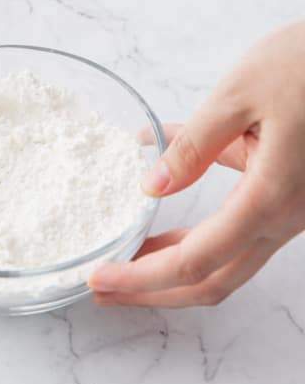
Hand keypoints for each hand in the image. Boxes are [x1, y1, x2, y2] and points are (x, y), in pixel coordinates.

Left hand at [89, 22, 304, 307]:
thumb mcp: (241, 93)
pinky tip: (159, 182)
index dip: (142, 277)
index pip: (194, 261)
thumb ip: (193, 144)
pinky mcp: (287, 186)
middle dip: (153, 290)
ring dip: (172, 258)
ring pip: (224, 254)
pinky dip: (196, 208)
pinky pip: (236, 211)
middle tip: (103, 289)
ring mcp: (289, 206)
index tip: (99, 277)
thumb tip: (154, 185)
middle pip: (211, 278)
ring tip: (124, 252)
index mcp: (269, 198)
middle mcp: (283, 216)